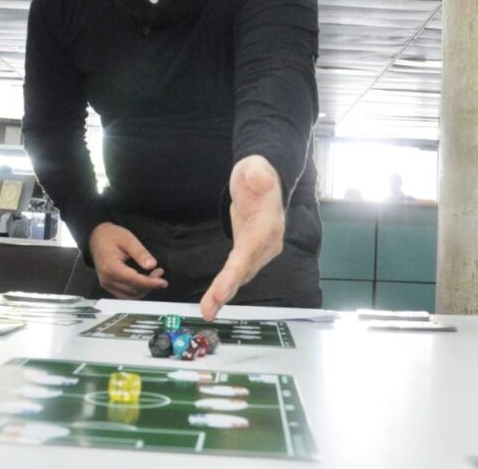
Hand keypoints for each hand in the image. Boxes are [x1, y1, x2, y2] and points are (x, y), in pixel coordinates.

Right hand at [89, 222, 167, 299]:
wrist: (96, 238)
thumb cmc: (111, 236)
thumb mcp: (128, 239)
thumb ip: (140, 253)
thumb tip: (152, 265)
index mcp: (111, 267)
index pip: (133, 280)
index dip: (150, 283)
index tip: (163, 282)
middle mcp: (107, 279)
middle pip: (133, 290)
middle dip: (150, 284)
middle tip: (159, 272)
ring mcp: (107, 284)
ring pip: (130, 296)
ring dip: (144, 288)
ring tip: (154, 275)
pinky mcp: (109, 286)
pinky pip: (125, 294)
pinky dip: (137, 290)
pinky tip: (144, 281)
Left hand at [200, 155, 284, 319]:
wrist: (265, 177)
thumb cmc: (257, 172)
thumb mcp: (256, 166)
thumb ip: (258, 174)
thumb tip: (262, 180)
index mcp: (268, 223)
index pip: (250, 250)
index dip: (236, 271)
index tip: (222, 290)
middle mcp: (268, 241)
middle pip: (245, 268)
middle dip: (227, 289)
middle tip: (209, 309)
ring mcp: (261, 248)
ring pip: (242, 274)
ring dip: (225, 293)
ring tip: (208, 311)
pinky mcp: (251, 251)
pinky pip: (238, 270)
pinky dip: (226, 286)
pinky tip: (214, 300)